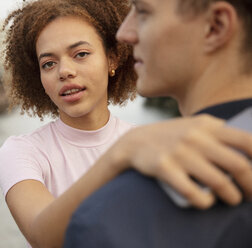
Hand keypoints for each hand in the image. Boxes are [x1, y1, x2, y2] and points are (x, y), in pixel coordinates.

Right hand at [108, 114, 251, 208]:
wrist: (135, 142)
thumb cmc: (171, 136)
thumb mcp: (194, 125)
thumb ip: (219, 130)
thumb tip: (250, 146)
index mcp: (207, 126)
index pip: (247, 141)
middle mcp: (195, 138)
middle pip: (238, 165)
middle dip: (251, 185)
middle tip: (250, 195)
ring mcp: (180, 153)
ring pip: (219, 182)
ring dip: (232, 197)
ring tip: (233, 200)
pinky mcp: (164, 168)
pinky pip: (193, 192)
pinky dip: (205, 202)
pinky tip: (207, 202)